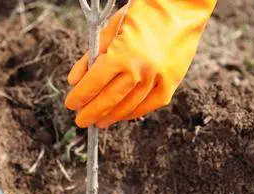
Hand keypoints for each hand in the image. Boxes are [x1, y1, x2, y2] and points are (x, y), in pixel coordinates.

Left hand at [65, 0, 216, 128]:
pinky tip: (122, 115)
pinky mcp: (172, 81)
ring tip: (99, 121)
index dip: (80, 96)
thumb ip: (91, 56)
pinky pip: (150, 104)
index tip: (70, 104)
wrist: (183, 6)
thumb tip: (74, 81)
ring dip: (111, 116)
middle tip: (81, 120)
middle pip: (109, 99)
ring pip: (129, 105)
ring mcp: (158, 78)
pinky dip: (134, 112)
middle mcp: (140, 70)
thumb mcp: (111, 28)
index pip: (94, 83)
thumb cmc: (143, 12)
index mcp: (121, 54)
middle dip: (92, 112)